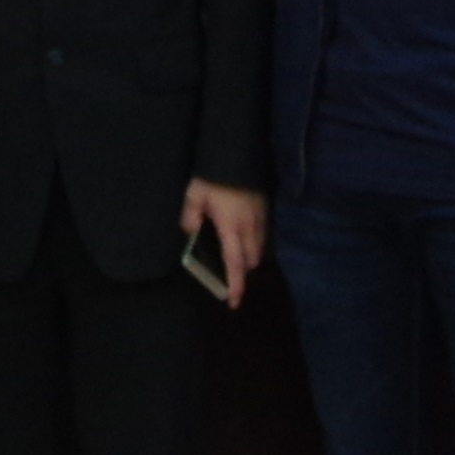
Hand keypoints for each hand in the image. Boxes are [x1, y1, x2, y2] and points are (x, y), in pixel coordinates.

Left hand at [184, 180, 267, 307]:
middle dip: (242, 270)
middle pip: (251, 260)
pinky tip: (243, 231)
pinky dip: (255, 240)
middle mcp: (249, 227)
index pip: (234, 264)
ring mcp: (261, 217)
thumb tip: (189, 231)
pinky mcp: (265, 207)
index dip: (234, 285)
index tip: (233, 302)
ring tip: (236, 252)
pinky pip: (263, 233)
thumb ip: (191, 215)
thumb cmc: (214, 176)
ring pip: (259, 247)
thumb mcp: (195, 194)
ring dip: (250, 255)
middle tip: (230, 272)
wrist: (237, 151)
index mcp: (231, 227)